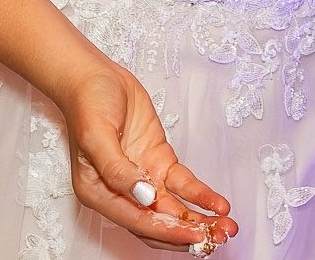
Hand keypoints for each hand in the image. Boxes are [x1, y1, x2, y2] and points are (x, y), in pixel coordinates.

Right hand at [52, 58, 237, 251]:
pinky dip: (201, 195)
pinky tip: (219, 204)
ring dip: (200, 220)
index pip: (138, 221)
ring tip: (226, 228)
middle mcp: (122, 192)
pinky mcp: (159, 162)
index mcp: (99, 194)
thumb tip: (144, 196)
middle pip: (159, 222)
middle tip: (218, 238)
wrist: (95, 76)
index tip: (193, 236)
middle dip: (189, 233)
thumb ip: (118, 170)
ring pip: (174, 208)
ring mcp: (143, 177)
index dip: (167, 231)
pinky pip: (183, 185)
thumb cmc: (87, 104)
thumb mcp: (96, 136)